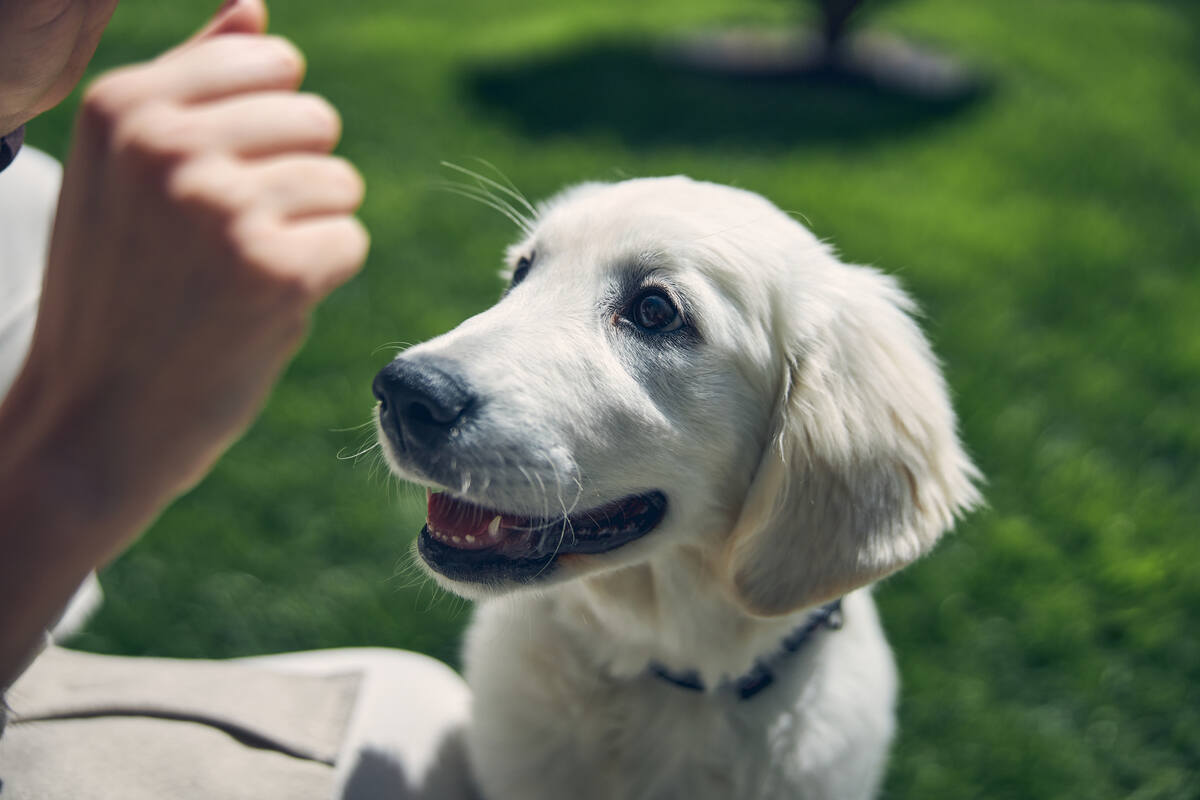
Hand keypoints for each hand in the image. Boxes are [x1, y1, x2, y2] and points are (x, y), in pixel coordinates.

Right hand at [2, 0, 367, 555]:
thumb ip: (196, 81)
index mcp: (125, 105)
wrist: (96, 418)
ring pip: (339, 181)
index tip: (221, 182)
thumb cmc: (120, 291)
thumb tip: (255, 7)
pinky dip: (320, 278)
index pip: (272, 59)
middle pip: (315, 117)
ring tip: (239, 276)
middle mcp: (168, 143)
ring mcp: (222, 205)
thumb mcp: (127, 172)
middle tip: (228, 242)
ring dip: (307, 231)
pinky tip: (261, 307)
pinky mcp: (275, 269)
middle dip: (294, 179)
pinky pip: (351, 240)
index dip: (270, 128)